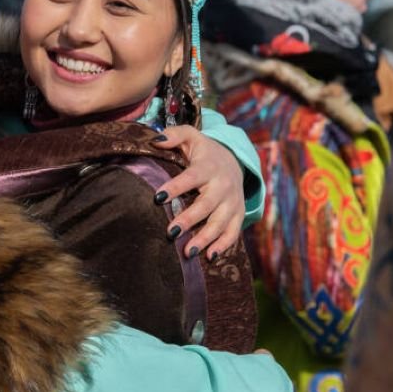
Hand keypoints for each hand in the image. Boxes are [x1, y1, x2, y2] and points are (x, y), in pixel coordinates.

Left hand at [150, 126, 245, 258]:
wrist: (235, 161)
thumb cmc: (204, 152)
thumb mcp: (191, 136)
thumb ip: (174, 135)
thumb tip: (154, 140)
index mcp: (209, 166)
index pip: (191, 178)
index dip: (175, 187)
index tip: (158, 197)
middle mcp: (223, 185)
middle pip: (207, 204)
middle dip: (190, 219)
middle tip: (171, 233)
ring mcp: (232, 202)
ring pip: (220, 222)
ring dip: (205, 238)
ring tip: (188, 251)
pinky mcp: (237, 214)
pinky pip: (233, 233)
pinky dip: (223, 246)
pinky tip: (209, 257)